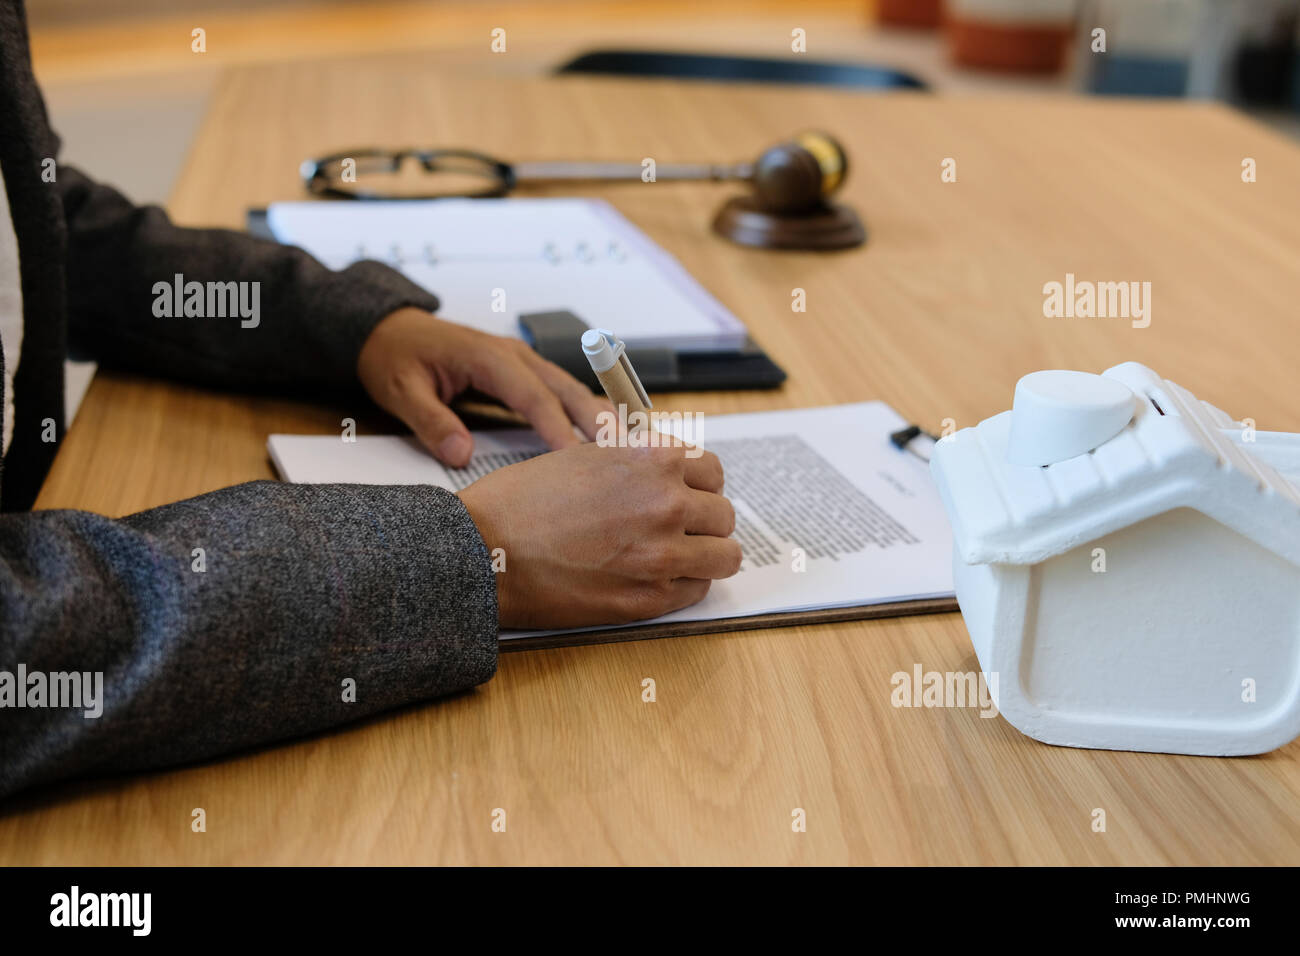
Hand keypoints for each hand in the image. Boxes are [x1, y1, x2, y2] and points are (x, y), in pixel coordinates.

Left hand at [357, 308, 613, 466]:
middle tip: (626, 454)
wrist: (389, 329)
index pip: (534, 397)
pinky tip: (603, 436)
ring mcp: (522, 362)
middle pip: (568, 389)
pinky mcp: (523, 373)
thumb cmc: (395, 356)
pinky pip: (562, 392)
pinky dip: (586, 412)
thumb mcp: (401, 391)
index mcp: (489, 357)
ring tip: (630, 447)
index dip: (558, 429)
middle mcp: (514, 355)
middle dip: (599, 421)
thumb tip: (461, 455)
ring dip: (600, 416)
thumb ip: (431, 422)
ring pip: (572, 389)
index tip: (576, 460)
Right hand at [458, 442, 742, 628]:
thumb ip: (635, 460)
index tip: (686, 495)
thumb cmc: (522, 501)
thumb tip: (666, 468)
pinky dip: (684, 584)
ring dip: (706, 555)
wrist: (484, 551)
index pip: (712, 470)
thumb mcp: (585, 455)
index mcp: (653, 461)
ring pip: (724, 556)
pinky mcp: (650, 599)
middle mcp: (667, 504)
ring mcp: (662, 555)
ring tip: (680, 557)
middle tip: (678, 530)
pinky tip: (656, 578)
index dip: (698, 484)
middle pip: (723, 514)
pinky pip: (697, 590)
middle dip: (703, 521)